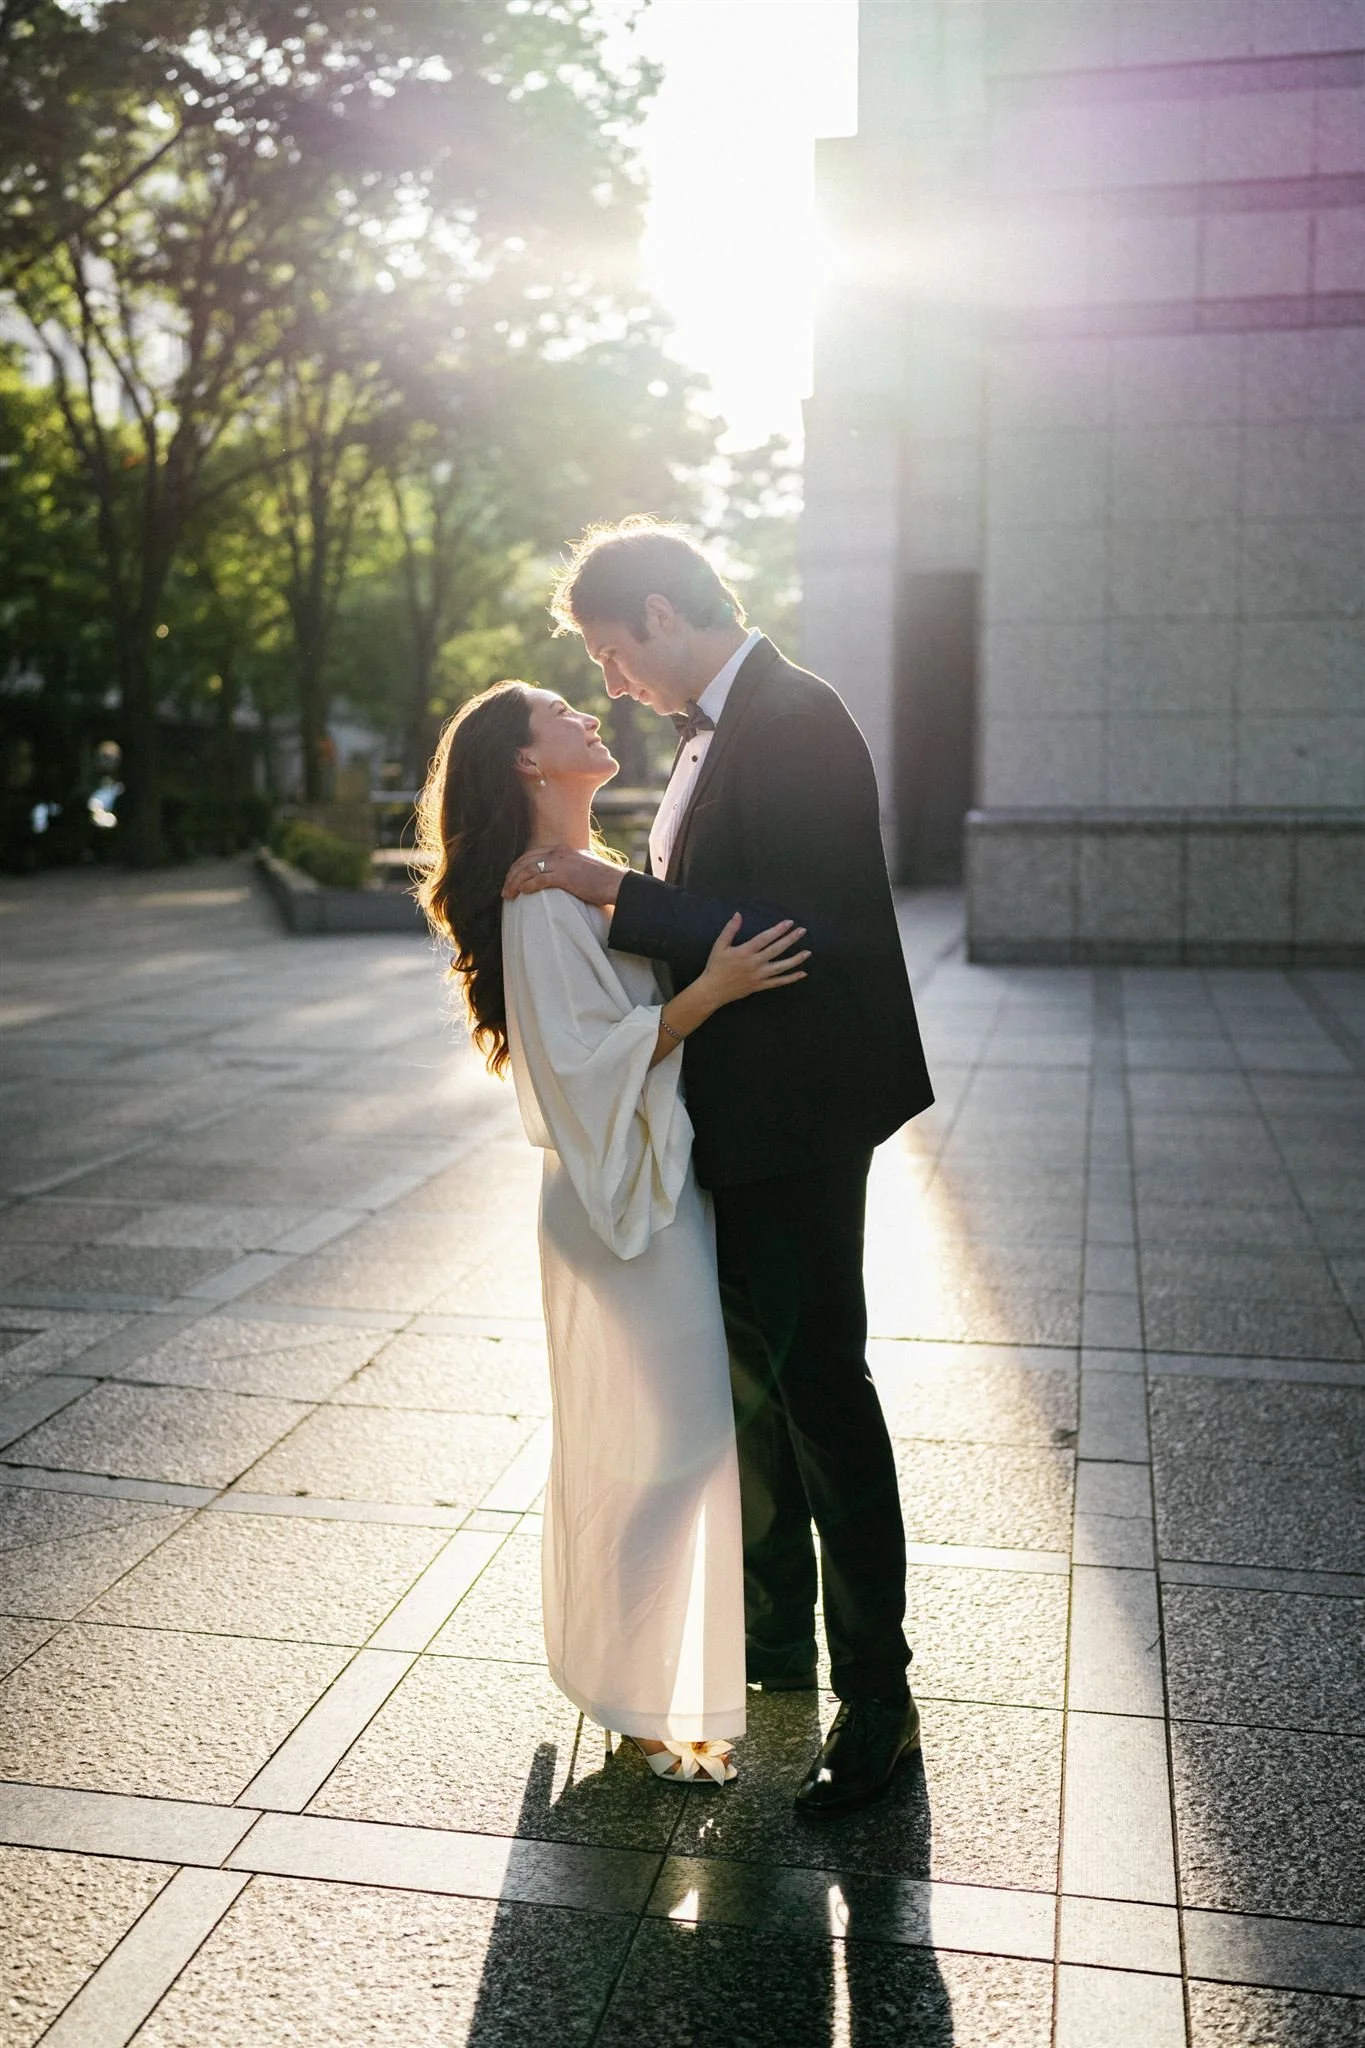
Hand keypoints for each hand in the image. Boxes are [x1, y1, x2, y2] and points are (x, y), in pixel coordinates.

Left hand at [503, 844, 623, 904]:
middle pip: (526, 861)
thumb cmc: (602, 879)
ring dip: (515, 883)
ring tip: (508, 895)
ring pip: (528, 870)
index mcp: (562, 849)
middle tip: (505, 889)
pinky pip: (539, 879)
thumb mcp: (581, 866)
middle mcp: (559, 852)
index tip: (511, 879)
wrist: (616, 883)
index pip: (532, 854)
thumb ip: (567, 867)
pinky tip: (522, 893)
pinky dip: (527, 886)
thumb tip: (556, 878)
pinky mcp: (564, 876)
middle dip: (512, 875)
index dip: (518, 867)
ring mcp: (561, 863)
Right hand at [698, 914, 809, 1007]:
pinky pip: (779, 982)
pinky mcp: (760, 986)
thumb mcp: (719, 945)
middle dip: (791, 939)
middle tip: (802, 931)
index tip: (789, 922)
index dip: (778, 929)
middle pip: (777, 949)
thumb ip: (730, 929)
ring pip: (781, 967)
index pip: (765, 938)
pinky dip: (791, 978)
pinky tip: (802, 973)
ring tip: (807, 952)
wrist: (713, 990)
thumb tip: (738, 914)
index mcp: (745, 952)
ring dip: (796, 959)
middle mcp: (755, 963)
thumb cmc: (716, 966)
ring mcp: (759, 976)